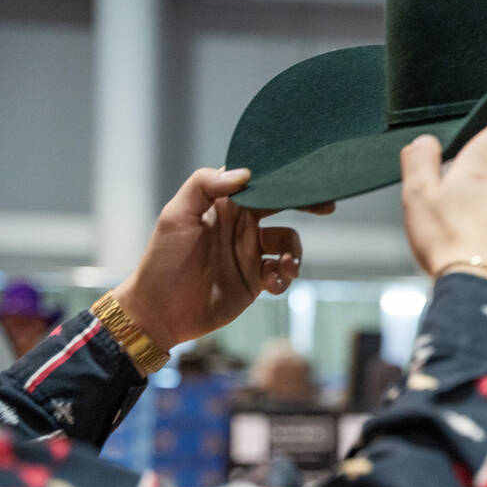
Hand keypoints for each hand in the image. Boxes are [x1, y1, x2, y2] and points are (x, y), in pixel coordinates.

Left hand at [112, 168, 332, 351]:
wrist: (160, 311)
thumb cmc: (162, 260)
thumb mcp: (176, 216)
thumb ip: (204, 186)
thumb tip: (244, 175)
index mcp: (223, 205)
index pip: (257, 182)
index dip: (281, 178)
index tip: (302, 178)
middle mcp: (240, 225)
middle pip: (282, 206)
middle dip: (305, 204)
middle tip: (326, 207)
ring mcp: (249, 253)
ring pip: (288, 242)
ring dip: (294, 252)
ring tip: (286, 266)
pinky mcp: (255, 280)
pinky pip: (282, 272)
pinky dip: (284, 277)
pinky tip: (272, 285)